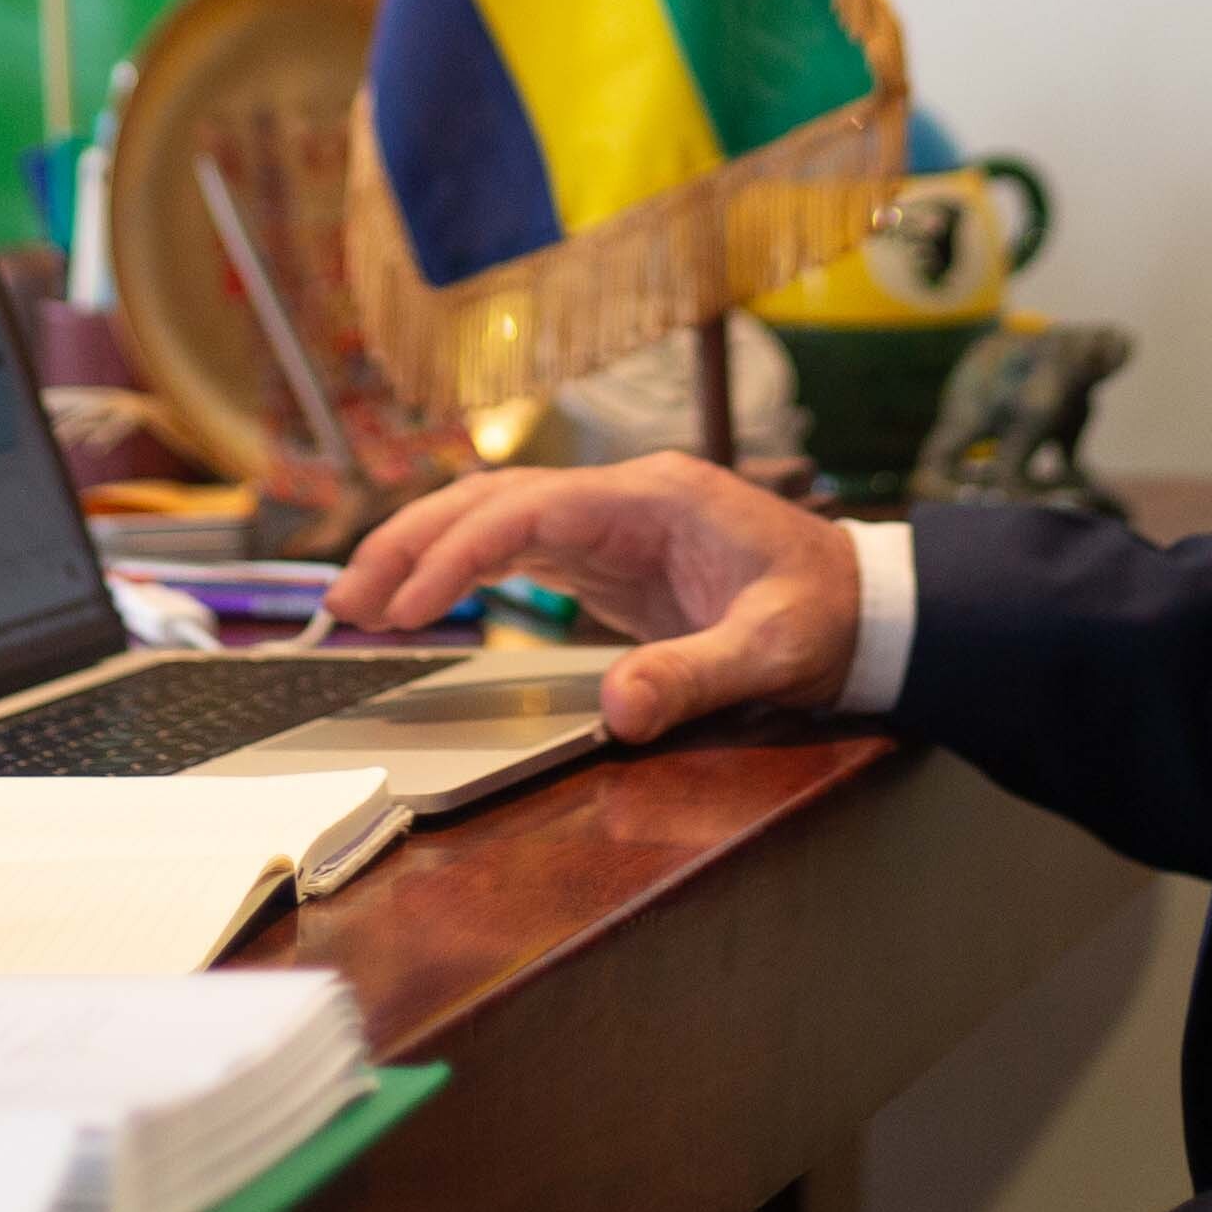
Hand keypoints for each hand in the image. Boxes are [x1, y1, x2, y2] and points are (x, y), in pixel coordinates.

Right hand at [324, 454, 860, 743]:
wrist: (866, 605)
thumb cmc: (825, 614)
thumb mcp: (771, 650)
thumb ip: (695, 675)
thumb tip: (617, 713)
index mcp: (654, 498)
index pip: (528, 511)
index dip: (459, 554)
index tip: (409, 604)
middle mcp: (621, 498)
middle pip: (491, 501)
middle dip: (413, 544)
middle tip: (345, 601)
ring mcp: (610, 524)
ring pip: (493, 520)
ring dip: (424, 554)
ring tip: (358, 603)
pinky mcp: (606, 557)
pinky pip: (515, 551)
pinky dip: (461, 572)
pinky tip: (420, 602)